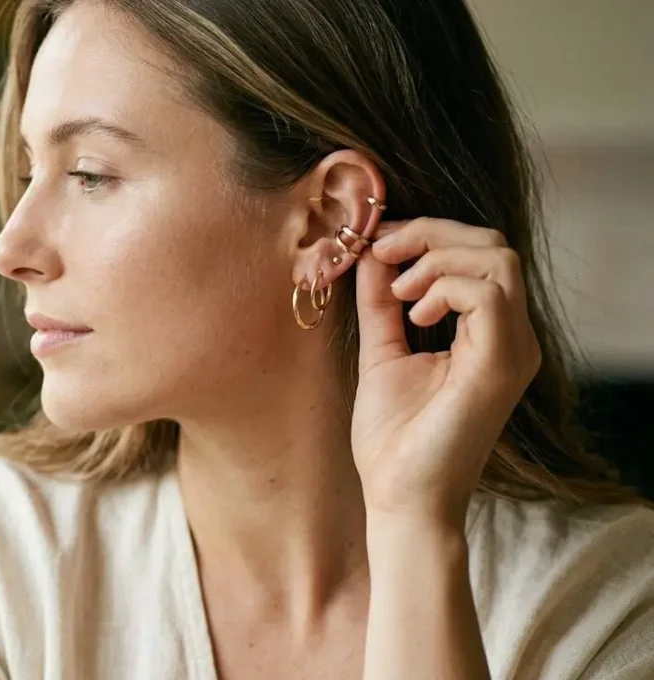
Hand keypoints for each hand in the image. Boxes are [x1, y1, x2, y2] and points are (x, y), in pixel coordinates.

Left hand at [350, 218, 541, 524]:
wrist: (401, 498)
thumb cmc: (395, 438)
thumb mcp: (383, 351)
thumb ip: (382, 302)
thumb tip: (373, 252)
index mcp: (490, 334)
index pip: (480, 253)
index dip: (427, 233)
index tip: (376, 240)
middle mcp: (512, 338)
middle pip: (493, 244)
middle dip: (430, 232)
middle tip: (382, 249)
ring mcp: (513, 350)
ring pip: (497, 258)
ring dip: (436, 257)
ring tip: (400, 292)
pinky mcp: (500, 365)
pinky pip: (488, 294)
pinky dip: (444, 286)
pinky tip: (415, 313)